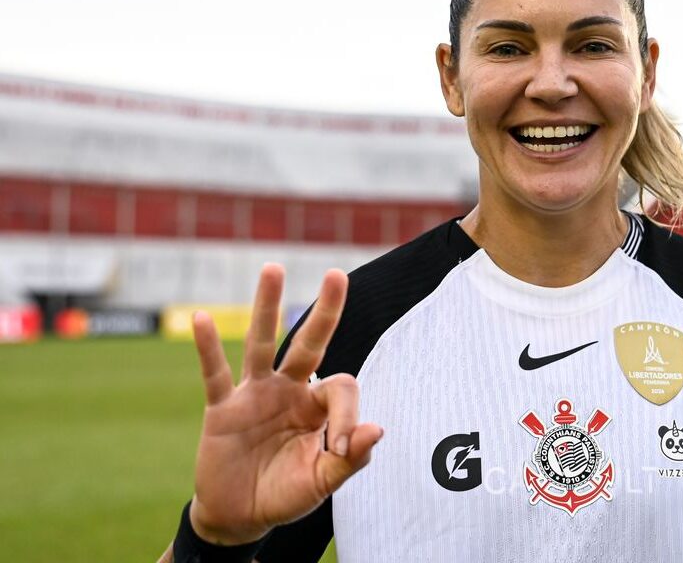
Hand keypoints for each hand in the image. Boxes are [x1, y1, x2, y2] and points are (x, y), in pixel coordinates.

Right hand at [187, 265, 382, 544]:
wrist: (240, 517)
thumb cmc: (285, 494)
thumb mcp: (323, 482)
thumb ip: (350, 459)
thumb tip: (377, 429)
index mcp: (317, 405)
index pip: (341, 387)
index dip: (347, 415)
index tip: (341, 449)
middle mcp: (289, 389)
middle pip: (309, 342)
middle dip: (326, 310)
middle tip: (338, 274)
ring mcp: (254, 394)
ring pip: (261, 343)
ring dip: (266, 306)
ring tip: (273, 268)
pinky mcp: (222, 408)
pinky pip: (215, 373)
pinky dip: (207, 347)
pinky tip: (202, 318)